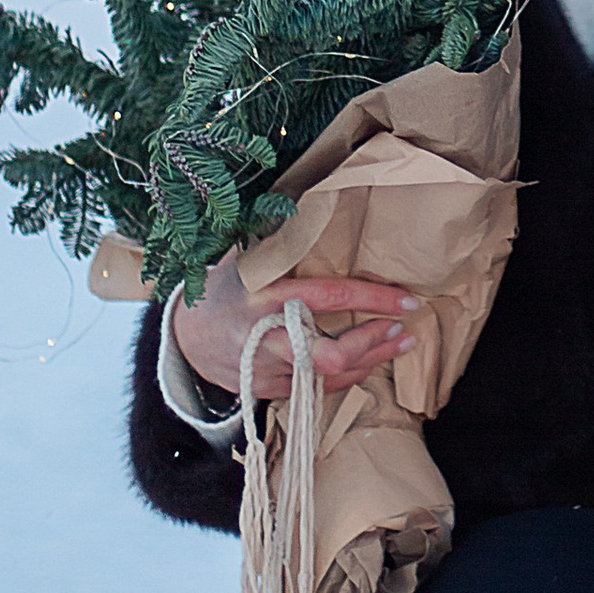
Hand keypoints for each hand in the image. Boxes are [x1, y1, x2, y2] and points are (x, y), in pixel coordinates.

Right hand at [170, 245, 416, 403]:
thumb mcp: (247, 260)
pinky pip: (318, 388)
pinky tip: (368, 360)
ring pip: (331, 375)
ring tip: (399, 342)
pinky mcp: (269, 389)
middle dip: (371, 344)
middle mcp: (267, 335)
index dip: (373, 299)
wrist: (185, 337)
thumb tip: (317, 203)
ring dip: (372, 360)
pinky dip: (347, 375)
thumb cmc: (226, 288)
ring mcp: (267, 368)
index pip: (331, 297)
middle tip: (401, 330)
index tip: (408, 299)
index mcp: (266, 295)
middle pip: (329, 355)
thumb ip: (281, 243)